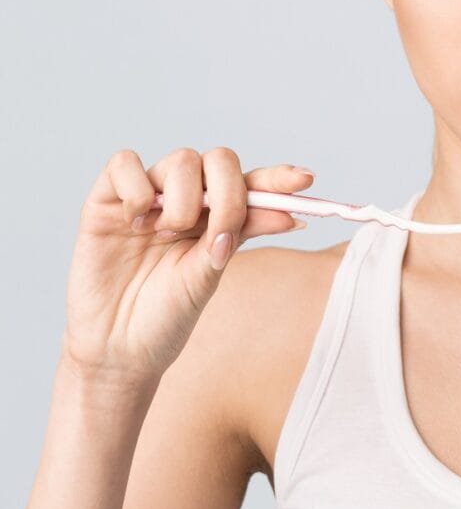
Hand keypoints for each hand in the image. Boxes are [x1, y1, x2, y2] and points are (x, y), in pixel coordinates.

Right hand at [63, 147, 313, 386]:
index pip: (252, 186)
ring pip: (181, 160)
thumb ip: (235, 240)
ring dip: (183, 201)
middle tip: (219, 231)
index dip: (278, 179)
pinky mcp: (107, 200)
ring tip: (167, 238)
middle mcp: (186, 201)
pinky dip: (138, 189)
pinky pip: (126, 163)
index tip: (305, 181)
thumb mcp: (208, 278)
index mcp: (217, 218)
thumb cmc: (166, 316)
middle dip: (230, 192)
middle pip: (220, 160)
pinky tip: (136, 224)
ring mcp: (148, 197)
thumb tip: (286, 214)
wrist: (118, 348)